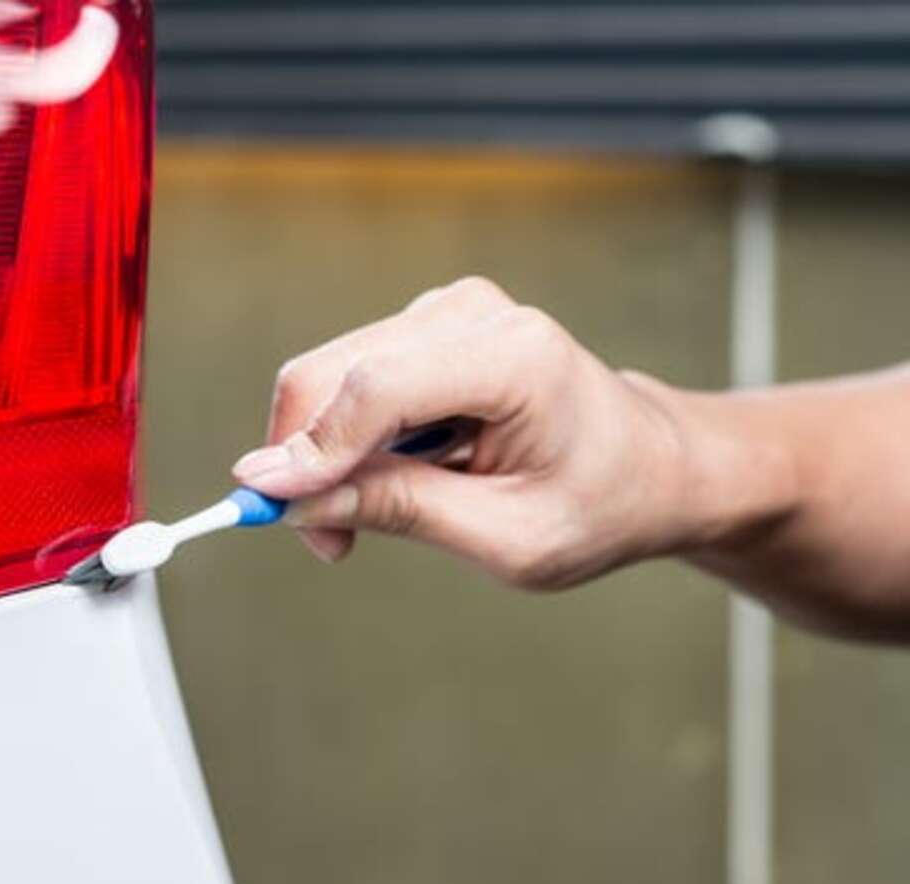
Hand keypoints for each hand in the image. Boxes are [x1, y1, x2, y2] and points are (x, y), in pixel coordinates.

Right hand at [232, 277, 701, 588]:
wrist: (652, 466)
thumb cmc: (600, 503)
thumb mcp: (508, 539)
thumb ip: (398, 510)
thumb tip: (291, 498)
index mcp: (515, 358)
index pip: (377, 390)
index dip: (309, 449)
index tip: (261, 505)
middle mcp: (474, 314)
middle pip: (333, 372)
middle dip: (303, 459)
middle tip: (325, 542)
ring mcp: (447, 312)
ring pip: (329, 375)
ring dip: (321, 453)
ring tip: (367, 519)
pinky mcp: (426, 328)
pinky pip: (349, 378)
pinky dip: (343, 436)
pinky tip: (392, 476)